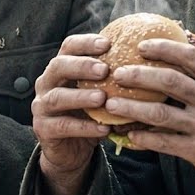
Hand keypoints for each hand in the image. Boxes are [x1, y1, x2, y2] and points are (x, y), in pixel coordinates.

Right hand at [31, 34, 112, 194]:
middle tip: (104, 69)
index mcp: (60, 69)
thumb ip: (114, 79)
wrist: (70, 151)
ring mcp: (41, 107)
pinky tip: (104, 128)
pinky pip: (63, 126)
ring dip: (80, 96)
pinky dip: (85, 127)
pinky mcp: (43, 130)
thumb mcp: (101, 94)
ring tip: (102, 98)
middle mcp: (47, 84)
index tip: (107, 43)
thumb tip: (153, 62)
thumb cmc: (90, 115)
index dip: (85, 43)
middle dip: (81, 66)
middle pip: (57, 66)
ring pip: (57, 97)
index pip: (68, 47)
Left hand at [105, 39, 194, 194]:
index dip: (162, 47)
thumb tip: (178, 57)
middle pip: (168, 80)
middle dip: (137, 75)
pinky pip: (163, 142)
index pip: (189, 55)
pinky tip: (130, 135)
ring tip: (112, 105)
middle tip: (118, 73)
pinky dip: (143, 137)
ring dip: (131, 107)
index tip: (141, 46)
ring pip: (159, 112)